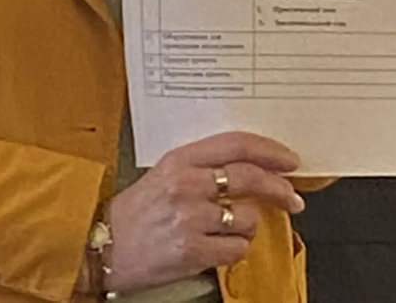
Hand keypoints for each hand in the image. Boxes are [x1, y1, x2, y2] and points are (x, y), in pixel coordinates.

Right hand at [103, 132, 302, 294]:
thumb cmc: (136, 211)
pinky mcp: (192, 250)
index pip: (235, 145)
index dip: (269, 150)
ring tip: (228, 229)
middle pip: (249, 177)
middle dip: (279, 188)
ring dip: (247, 225)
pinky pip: (237, 248)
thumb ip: (203, 166)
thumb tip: (250, 166)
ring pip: (247, 217)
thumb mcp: (165, 173)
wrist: (103, 247)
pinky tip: (219, 246)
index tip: (289, 160)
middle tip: (293, 196)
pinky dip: (235, 249)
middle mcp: (187, 184)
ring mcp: (190, 218)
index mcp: (180, 159)